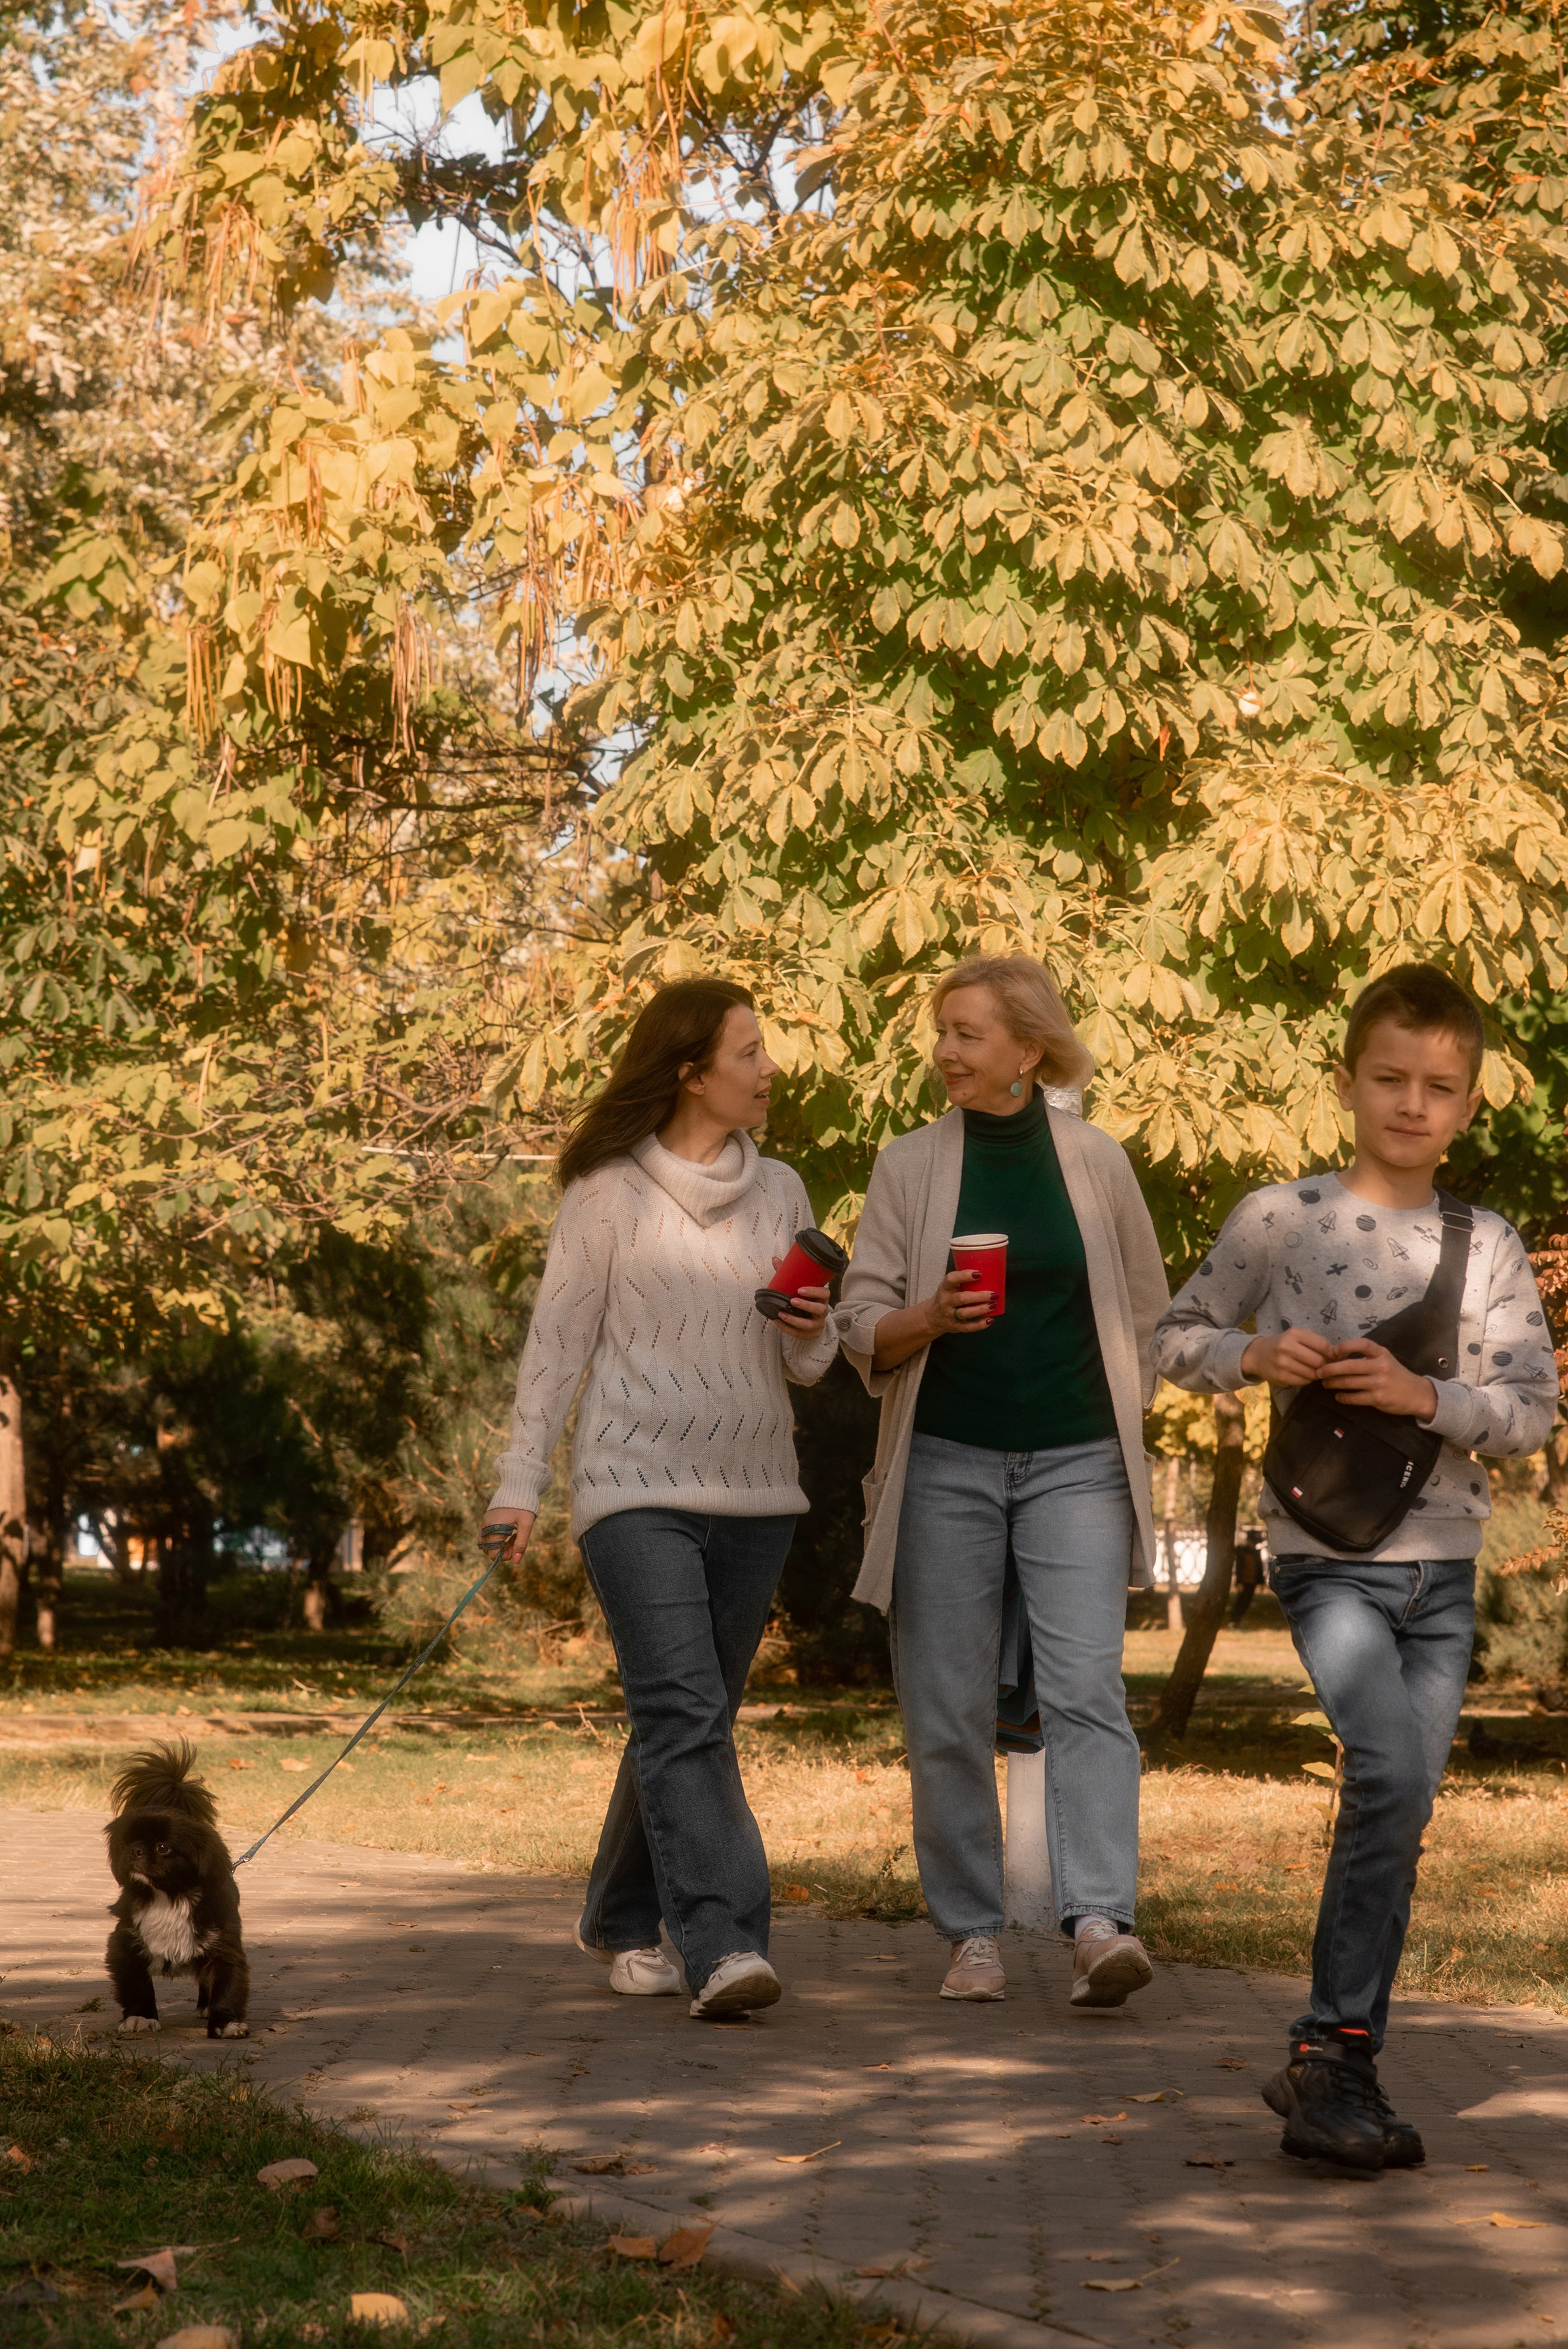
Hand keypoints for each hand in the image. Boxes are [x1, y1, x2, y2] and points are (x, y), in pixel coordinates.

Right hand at [479, 1507, 534, 1564]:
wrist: (519, 1486)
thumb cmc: (524, 1505)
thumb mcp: (526, 1525)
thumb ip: (521, 1544)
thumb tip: (516, 1561)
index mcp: (494, 1528)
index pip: (493, 1554)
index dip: (506, 1556)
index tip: (517, 1548)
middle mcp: (485, 1526)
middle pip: (489, 1550)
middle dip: (502, 1551)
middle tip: (516, 1541)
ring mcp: (485, 1522)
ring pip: (486, 1543)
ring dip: (499, 1545)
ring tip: (512, 1537)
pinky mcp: (487, 1519)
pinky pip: (487, 1535)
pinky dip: (496, 1538)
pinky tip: (509, 1531)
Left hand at [774, 1273, 831, 1334]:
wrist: (810, 1319)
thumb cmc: (805, 1300)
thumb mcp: (799, 1288)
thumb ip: (789, 1275)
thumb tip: (775, 1259)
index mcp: (822, 1298)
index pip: (825, 1294)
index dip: (814, 1292)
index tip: (800, 1289)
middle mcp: (822, 1311)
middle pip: (819, 1309)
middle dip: (806, 1305)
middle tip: (792, 1301)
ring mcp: (818, 1324)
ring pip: (809, 1324)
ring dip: (795, 1320)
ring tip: (781, 1314)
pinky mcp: (811, 1334)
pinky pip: (800, 1334)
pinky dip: (788, 1329)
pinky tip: (778, 1322)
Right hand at [921, 1267, 994, 1336]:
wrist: (932, 1316)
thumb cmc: (947, 1297)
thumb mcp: (949, 1287)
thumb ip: (962, 1281)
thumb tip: (988, 1273)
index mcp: (945, 1288)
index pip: (951, 1279)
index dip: (964, 1276)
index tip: (979, 1274)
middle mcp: (946, 1301)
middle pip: (962, 1298)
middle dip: (979, 1296)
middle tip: (994, 1294)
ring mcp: (949, 1315)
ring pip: (965, 1313)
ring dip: (981, 1309)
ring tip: (993, 1305)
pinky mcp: (955, 1326)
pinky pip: (968, 1327)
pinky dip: (979, 1325)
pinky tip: (989, 1320)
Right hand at [1241, 1328, 1335, 1385]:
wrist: (1257, 1355)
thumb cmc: (1282, 1343)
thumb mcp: (1297, 1336)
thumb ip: (1316, 1342)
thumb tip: (1338, 1355)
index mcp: (1294, 1334)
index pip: (1323, 1345)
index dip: (1332, 1353)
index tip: (1334, 1357)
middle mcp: (1287, 1347)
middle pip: (1319, 1361)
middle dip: (1325, 1365)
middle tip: (1324, 1365)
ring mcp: (1283, 1363)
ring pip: (1312, 1373)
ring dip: (1316, 1373)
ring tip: (1313, 1369)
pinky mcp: (1281, 1377)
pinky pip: (1304, 1381)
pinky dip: (1307, 1379)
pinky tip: (1303, 1374)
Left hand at [1318, 1340, 1436, 1420]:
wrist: (1416, 1393)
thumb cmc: (1396, 1374)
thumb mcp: (1385, 1359)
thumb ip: (1366, 1356)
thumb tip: (1337, 1356)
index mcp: (1381, 1353)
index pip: (1362, 1344)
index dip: (1345, 1346)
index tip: (1333, 1351)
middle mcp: (1380, 1366)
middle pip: (1350, 1366)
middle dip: (1330, 1369)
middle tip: (1318, 1371)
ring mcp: (1379, 1383)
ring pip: (1349, 1382)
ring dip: (1333, 1383)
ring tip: (1325, 1383)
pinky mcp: (1378, 1398)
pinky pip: (1355, 1398)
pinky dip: (1343, 1397)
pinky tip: (1338, 1396)